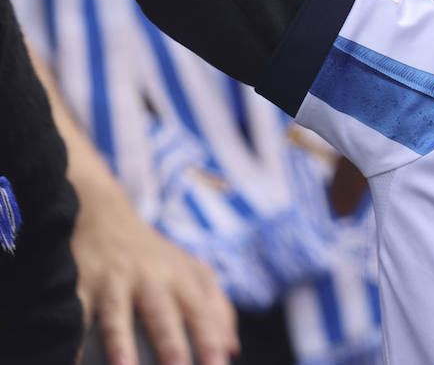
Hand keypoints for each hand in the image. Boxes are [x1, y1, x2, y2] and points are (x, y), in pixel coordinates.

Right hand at [28, 53, 237, 364]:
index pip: (202, 311)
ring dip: (121, 343)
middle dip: (172, 345)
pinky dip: (71, 338)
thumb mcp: (192, 273)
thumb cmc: (155, 255)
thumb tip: (233, 350)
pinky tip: (71, 363)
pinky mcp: (80, 282)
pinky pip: (75, 313)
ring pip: (118, 313)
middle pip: (164, 314)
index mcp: (182, 277)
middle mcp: (151, 278)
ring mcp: (115, 279)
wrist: (103, 212)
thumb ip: (216, 307)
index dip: (212, 338)